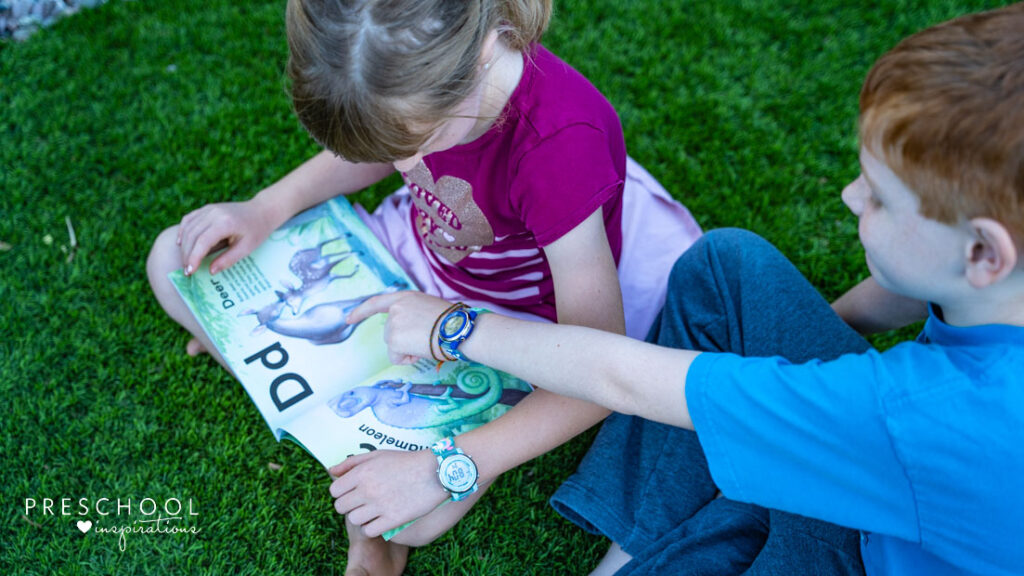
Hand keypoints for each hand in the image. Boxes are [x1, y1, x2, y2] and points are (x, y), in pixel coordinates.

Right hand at [176, 199, 273, 275]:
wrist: (262, 211)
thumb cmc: (257, 231)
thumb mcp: (247, 248)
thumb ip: (228, 259)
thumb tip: (211, 271)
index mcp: (225, 223)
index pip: (203, 241)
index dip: (194, 257)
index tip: (190, 272)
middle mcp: (214, 213)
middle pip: (192, 235)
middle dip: (187, 254)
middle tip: (187, 271)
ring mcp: (209, 209)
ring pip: (188, 227)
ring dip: (184, 245)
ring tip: (186, 262)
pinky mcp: (207, 208)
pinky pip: (189, 219)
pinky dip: (183, 231)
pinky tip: (181, 244)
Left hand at [328, 449, 447, 537]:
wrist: (436, 472)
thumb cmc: (406, 462)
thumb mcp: (378, 455)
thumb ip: (351, 462)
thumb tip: (331, 472)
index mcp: (362, 472)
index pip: (334, 491)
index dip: (342, 492)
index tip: (353, 492)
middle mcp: (367, 489)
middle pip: (341, 507)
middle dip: (349, 505)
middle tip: (363, 502)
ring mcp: (379, 505)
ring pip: (354, 520)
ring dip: (361, 517)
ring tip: (374, 510)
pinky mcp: (392, 519)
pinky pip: (369, 530)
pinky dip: (373, 527)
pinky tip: (382, 519)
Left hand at [346, 291, 453, 364]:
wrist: (459, 329)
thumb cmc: (453, 322)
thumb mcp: (428, 308)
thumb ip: (412, 313)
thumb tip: (409, 330)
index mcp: (405, 298)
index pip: (376, 303)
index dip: (361, 311)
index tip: (349, 319)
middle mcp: (396, 309)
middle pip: (389, 333)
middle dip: (404, 341)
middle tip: (427, 337)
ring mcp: (393, 324)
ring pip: (394, 346)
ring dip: (409, 349)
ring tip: (428, 342)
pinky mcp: (394, 340)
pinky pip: (397, 357)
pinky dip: (408, 358)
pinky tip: (423, 350)